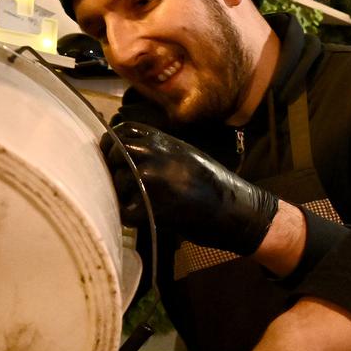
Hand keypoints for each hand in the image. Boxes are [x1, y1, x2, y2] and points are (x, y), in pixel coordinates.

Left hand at [103, 122, 279, 255]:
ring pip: (116, 183)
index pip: (121, 131)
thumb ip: (159, 149)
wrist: (238, 211)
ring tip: (140, 203)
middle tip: (124, 185)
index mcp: (164, 142)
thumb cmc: (216, 185)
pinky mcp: (152, 206)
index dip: (113, 144)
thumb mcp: (188, 155)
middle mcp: (154, 155)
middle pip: (113, 154)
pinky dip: (133, 218)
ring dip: (123, 195)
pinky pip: (126, 212)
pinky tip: (146, 217)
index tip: (114, 156)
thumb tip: (128, 149)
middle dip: (113, 169)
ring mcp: (152, 180)